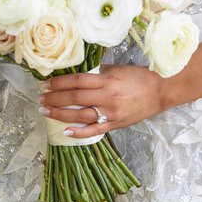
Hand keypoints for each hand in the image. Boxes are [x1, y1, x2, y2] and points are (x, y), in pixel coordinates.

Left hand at [38, 65, 164, 135]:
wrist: (161, 91)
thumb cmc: (139, 77)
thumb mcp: (116, 69)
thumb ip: (96, 73)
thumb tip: (77, 75)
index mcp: (107, 80)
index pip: (77, 81)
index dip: (59, 82)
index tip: (46, 84)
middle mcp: (107, 97)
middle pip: (75, 98)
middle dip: (55, 98)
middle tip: (40, 98)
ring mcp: (111, 112)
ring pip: (81, 115)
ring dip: (60, 114)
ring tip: (45, 111)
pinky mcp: (116, 124)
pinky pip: (95, 130)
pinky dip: (79, 132)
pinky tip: (65, 131)